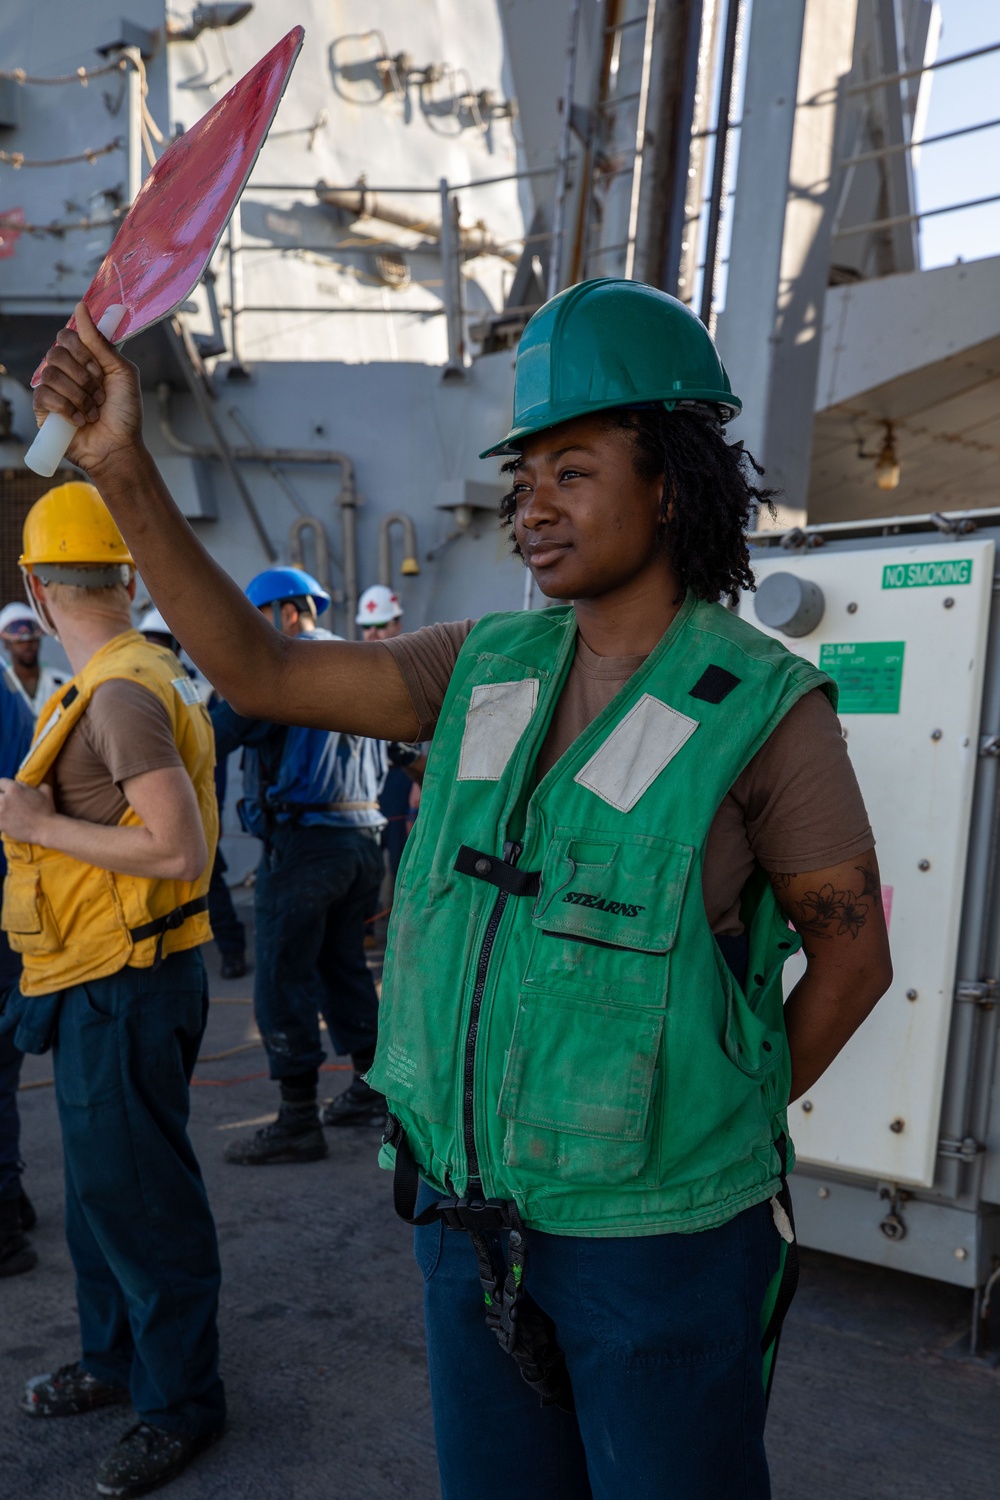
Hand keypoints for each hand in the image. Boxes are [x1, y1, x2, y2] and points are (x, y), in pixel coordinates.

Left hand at [0, 781, 55, 843]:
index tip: (5, 791)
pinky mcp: (0, 824)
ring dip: (0, 809)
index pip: (0, 782)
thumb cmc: (47, 810)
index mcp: (14, 788)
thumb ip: (37, 784)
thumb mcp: (46, 791)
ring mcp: (0, 812)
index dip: (3, 786)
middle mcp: (4, 799)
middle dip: (0, 797)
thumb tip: (33, 785)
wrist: (45, 829)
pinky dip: (0, 820)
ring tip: (5, 812)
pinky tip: (6, 821)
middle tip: (6, 803)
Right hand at [31, 301, 143, 476]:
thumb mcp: (122, 372)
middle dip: (83, 375)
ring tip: (94, 410)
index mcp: (83, 360)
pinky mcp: (44, 411)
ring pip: (51, 374)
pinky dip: (67, 408)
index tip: (99, 370)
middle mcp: (66, 372)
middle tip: (100, 393)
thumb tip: (80, 307)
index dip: (82, 350)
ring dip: (79, 395)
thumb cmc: (125, 413)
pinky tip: (80, 420)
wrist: (119, 446)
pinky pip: (44, 395)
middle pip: (56, 352)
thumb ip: (101, 342)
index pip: (67, 336)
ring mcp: (53, 390)